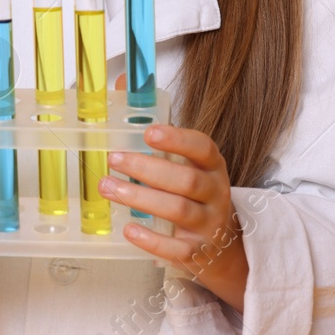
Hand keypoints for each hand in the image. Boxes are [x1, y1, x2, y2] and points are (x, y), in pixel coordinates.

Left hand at [102, 74, 248, 312]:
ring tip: (108, 188)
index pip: (202, 148)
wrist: (226, 248)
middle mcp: (215, 193)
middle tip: (113, 159)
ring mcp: (209, 225)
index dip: (177, 138)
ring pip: (178, 210)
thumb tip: (124, 81)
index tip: (149, 132)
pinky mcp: (198, 253)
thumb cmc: (195, 194)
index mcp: (212, 166)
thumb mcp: (186, 161)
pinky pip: (177, 248)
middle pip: (185, 180)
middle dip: (147, 169)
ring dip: (140, 198)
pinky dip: (152, 239)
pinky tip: (128, 229)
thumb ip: (157, 127)